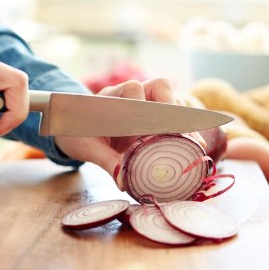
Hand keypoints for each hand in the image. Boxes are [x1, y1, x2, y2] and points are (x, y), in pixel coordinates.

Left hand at [54, 78, 203, 187]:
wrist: (74, 126)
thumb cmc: (78, 133)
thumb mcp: (88, 148)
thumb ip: (107, 162)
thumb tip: (124, 183)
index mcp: (111, 96)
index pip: (132, 89)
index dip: (146, 106)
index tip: (155, 126)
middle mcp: (131, 93)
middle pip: (160, 87)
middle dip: (174, 108)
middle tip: (185, 132)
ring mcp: (145, 101)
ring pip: (171, 100)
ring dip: (183, 119)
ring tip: (194, 142)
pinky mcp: (153, 114)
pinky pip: (173, 114)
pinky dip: (184, 128)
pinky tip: (194, 144)